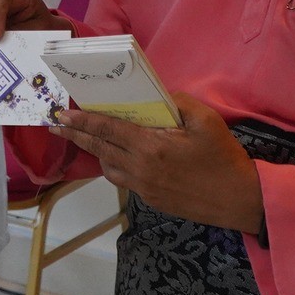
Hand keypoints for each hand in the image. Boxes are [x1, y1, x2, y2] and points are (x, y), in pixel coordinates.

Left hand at [54, 89, 263, 234]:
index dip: (81, 120)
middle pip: (99, 149)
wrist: (240, 200)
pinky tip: (118, 158)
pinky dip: (114, 166)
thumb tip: (159, 94)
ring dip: (95, 152)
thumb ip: (178, 101)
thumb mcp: (206, 121)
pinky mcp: (152, 199)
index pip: (106, 129)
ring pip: (108, 168)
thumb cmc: (223, 158)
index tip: (60, 114)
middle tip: (54, 125)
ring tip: (85, 139)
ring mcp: (145, 187)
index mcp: (150, 147)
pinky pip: (124, 180)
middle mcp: (140, 169)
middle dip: (75, 135)